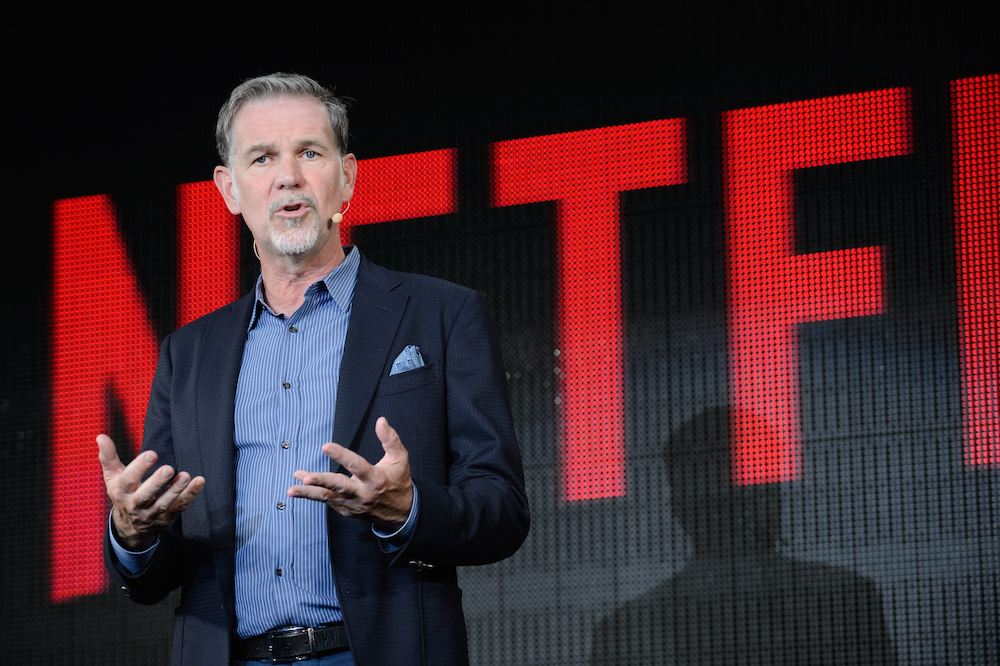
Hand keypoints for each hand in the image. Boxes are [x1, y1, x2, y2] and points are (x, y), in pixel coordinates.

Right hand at [97, 434, 204, 550]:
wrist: (129, 529)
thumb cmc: (122, 494)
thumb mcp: (113, 477)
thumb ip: (108, 457)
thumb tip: (101, 436)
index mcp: (121, 492)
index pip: (129, 480)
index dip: (139, 467)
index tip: (152, 454)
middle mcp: (135, 505)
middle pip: (145, 495)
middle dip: (157, 482)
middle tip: (169, 468)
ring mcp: (151, 514)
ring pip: (163, 504)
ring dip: (175, 490)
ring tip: (185, 475)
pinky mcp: (166, 519)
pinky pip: (179, 507)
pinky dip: (190, 495)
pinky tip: (199, 482)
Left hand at [289, 417, 413, 531]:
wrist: (402, 513)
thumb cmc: (399, 482)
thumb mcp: (400, 459)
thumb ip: (390, 439)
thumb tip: (381, 421)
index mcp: (375, 479)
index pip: (356, 466)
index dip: (341, 455)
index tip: (325, 446)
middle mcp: (362, 494)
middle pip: (338, 487)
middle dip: (320, 482)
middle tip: (306, 477)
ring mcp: (353, 505)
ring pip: (328, 499)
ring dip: (309, 494)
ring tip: (291, 489)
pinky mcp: (347, 511)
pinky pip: (330, 503)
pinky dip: (316, 497)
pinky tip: (302, 489)